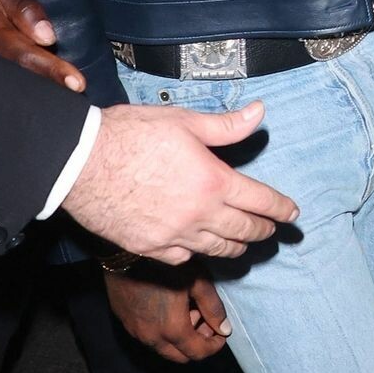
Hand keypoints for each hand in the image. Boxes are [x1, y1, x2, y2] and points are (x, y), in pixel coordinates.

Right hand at [0, 0, 85, 92]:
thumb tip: (48, 36)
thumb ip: (24, 8)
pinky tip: (57, 92)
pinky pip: (17, 82)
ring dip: (48, 92)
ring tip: (76, 99)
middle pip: (25, 80)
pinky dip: (38, 87)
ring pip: (22, 86)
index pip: (25, 56)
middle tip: (84, 96)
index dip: (52, 71)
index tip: (77, 83)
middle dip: (54, 90)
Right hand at [65, 101, 298, 262]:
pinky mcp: (149, 248)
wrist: (81, 163)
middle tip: (272, 228)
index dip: (281, 208)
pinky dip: (199, 254)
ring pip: (218, 249)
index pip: (261, 201)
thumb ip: (226, 125)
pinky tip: (201, 247)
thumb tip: (260, 113)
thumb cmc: (131, 135)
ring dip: (237, 245)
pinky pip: (185, 259)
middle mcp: (200, 215)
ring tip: (244, 242)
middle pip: (244, 230)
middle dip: (263, 229)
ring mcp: (174, 236)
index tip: (292, 214)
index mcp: (214, 182)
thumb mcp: (184, 122)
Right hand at [103, 267, 229, 364]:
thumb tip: (225, 329)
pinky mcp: (124, 322)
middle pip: (180, 357)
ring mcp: (135, 331)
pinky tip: (166, 309)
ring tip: (185, 311)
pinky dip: (162, 332)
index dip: (214, 346)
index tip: (221, 333)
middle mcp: (151, 338)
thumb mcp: (197, 281)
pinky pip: (147, 337)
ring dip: (178, 338)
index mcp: (172, 329)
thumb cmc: (165, 264)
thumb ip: (213, 308)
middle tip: (204, 321)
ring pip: (163, 348)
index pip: (198, 352)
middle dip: (196, 344)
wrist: (124, 254)